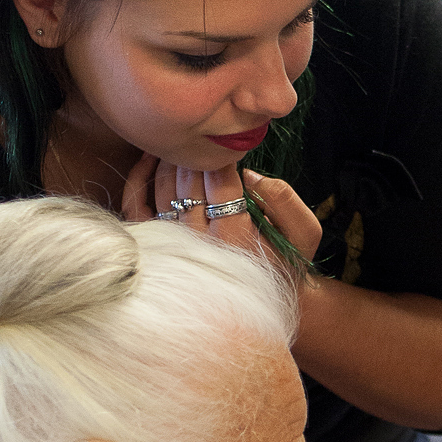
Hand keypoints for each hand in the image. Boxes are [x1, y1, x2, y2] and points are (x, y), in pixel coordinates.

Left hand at [119, 157, 322, 264]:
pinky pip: (136, 204)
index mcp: (236, 240)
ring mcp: (172, 244)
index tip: (229, 150)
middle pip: (189, 180)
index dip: (223, 158)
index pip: (221, 182)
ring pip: (163, 187)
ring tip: (185, 144)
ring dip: (171, 159)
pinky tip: (153, 159)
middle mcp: (199, 244)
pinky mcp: (155, 243)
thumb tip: (249, 174)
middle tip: (205, 141)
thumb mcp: (305, 233)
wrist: (260, 299)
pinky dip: (139, 177)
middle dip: (197, 154)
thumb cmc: (286, 262)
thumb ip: (285, 199)